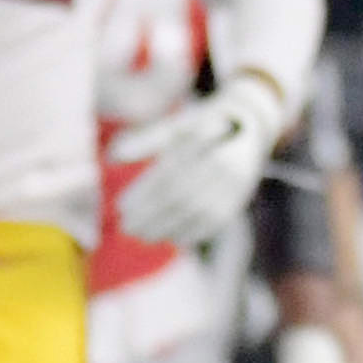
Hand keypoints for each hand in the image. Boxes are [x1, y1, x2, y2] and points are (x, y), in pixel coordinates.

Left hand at [113, 76, 288, 248]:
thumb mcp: (176, 125)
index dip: (143, 195)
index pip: (169, 175)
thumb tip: (113, 157)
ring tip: (143, 236)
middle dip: (152, 216)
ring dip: (169, 228)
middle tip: (127, 228)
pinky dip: (192, 233)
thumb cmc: (202, 124)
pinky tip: (171, 238)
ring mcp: (236, 184)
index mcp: (205, 142)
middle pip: (182, 197)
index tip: (121, 207)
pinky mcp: (240, 198)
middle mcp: (224, 165)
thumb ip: (146, 139)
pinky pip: (216, 222)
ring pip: (198, 213)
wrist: (250, 127)